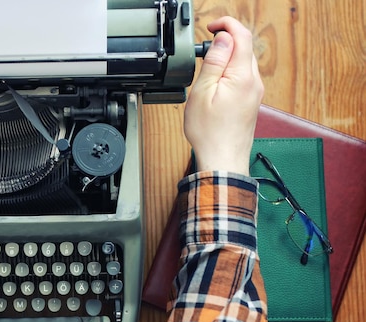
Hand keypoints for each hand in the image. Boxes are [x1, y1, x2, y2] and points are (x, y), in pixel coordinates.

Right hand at [184, 16, 263, 175]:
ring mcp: (255, 92)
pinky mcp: (252, 100)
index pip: (241, 36)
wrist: (222, 159)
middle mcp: (254, 82)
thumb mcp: (202, 93)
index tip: (211, 27)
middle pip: (244, 47)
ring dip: (227, 57)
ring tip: (207, 69)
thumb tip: (222, 40)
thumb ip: (213, 62)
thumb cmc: (210, 133)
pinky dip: (230, 71)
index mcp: (242, 76)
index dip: (226, 25)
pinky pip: (243, 76)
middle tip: (204, 50)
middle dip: (225, 40)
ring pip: (244, 62)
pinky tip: (216, 83)